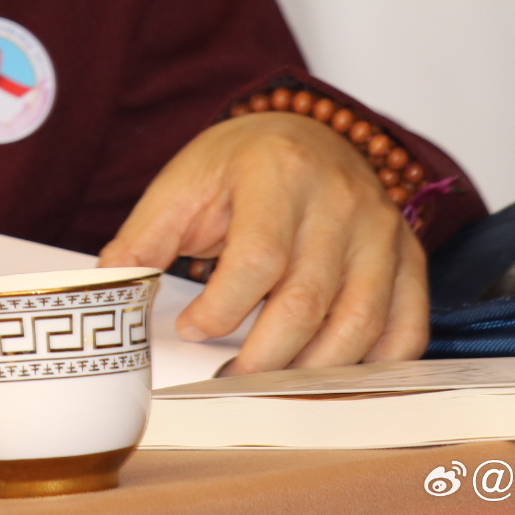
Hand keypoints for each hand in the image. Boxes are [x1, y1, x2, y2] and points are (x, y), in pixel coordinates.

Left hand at [96, 112, 427, 373]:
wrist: (301, 132)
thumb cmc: (238, 165)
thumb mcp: (181, 184)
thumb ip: (143, 238)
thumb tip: (107, 290)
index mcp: (278, 171)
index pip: (258, 258)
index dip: (221, 309)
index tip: (189, 329)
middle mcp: (340, 198)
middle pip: (307, 300)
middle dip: (263, 357)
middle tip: (227, 379)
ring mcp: (381, 228)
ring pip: (359, 322)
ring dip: (312, 370)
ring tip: (269, 382)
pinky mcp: (407, 254)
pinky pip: (405, 325)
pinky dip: (374, 363)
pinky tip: (331, 374)